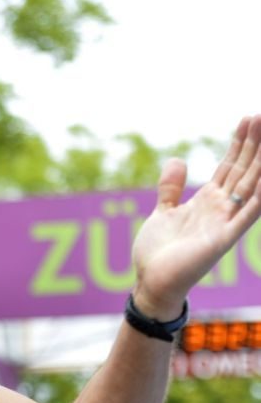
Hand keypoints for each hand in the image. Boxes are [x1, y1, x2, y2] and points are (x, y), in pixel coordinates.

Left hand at [132, 114, 260, 318]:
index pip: (229, 166)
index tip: (248, 118)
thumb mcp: (163, 212)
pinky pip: (249, 214)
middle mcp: (221, 209)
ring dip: (260, 162)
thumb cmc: (158, 253)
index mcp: (207, 202)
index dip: (239, 143)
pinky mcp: (223, 239)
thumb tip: (178, 160)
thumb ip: (171, 188)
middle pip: (243, 170)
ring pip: (250, 186)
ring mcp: (224, 223)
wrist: (152, 284)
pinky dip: (259, 197)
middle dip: (253, 144)